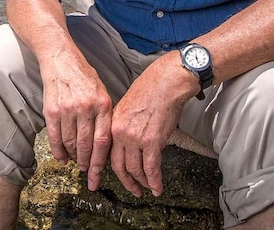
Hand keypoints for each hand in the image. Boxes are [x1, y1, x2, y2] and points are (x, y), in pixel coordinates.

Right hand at [41, 48, 112, 190]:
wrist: (61, 59)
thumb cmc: (84, 76)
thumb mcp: (102, 92)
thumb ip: (105, 116)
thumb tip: (105, 144)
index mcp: (103, 105)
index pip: (103, 141)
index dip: (100, 162)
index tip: (98, 175)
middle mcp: (86, 108)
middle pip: (86, 146)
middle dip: (87, 164)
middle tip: (87, 172)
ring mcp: (68, 109)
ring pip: (71, 144)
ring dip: (73, 157)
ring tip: (76, 162)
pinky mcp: (51, 110)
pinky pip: (55, 138)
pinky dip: (58, 152)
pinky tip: (62, 158)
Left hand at [109, 52, 193, 196]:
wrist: (166, 83)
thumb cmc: (150, 90)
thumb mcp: (126, 106)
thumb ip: (122, 125)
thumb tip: (125, 141)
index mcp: (112, 124)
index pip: (107, 152)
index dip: (111, 168)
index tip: (115, 176)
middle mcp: (120, 133)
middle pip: (119, 166)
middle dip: (126, 181)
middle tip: (133, 190)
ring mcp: (135, 138)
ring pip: (135, 169)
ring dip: (142, 183)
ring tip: (147, 188)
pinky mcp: (152, 141)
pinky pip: (151, 168)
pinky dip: (154, 181)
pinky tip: (157, 187)